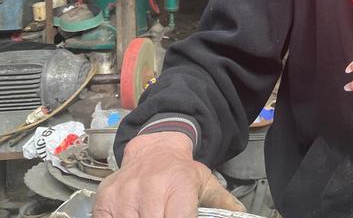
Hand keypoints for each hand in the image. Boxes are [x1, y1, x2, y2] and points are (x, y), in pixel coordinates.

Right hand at [93, 132, 244, 217]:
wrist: (154, 148)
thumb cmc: (180, 172)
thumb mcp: (205, 182)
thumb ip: (222, 202)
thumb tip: (241, 213)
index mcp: (178, 186)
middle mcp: (149, 189)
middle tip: (167, 216)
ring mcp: (124, 196)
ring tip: (154, 215)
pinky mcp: (104, 201)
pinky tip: (134, 216)